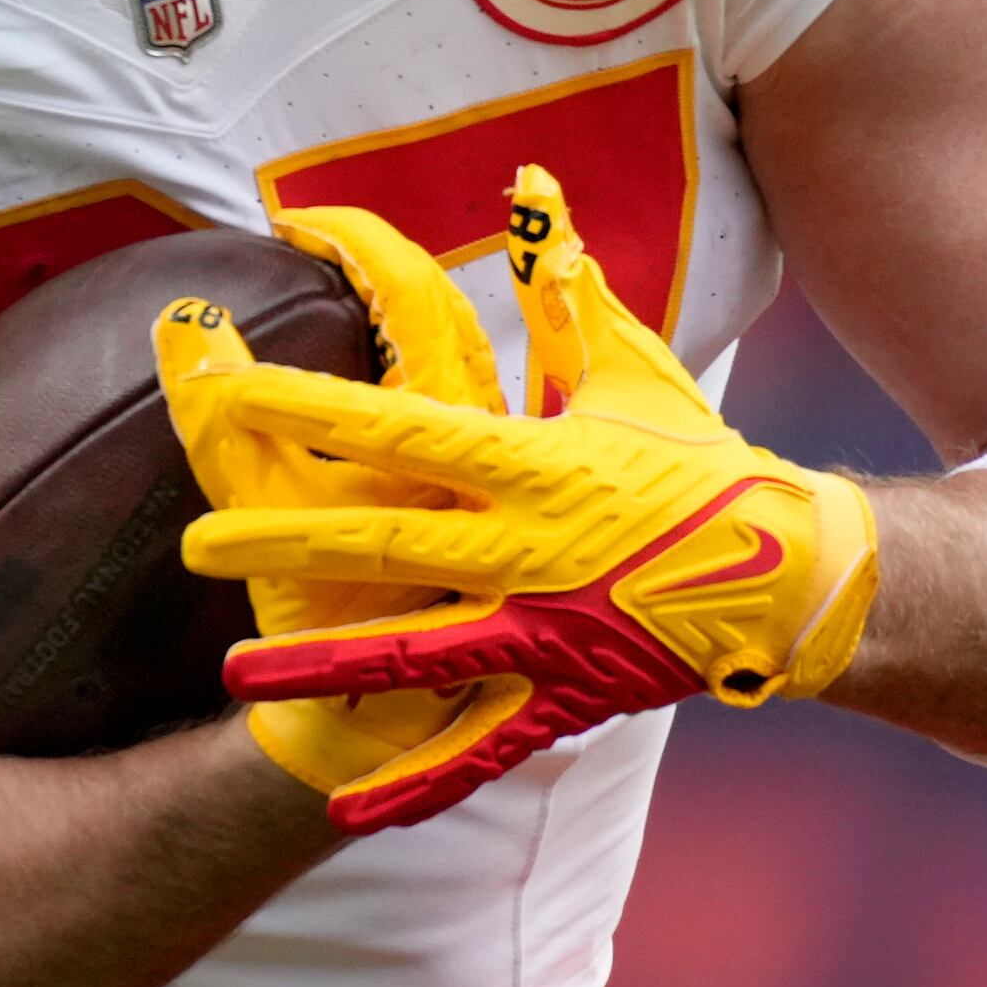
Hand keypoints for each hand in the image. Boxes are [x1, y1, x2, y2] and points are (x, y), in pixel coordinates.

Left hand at [155, 169, 876, 830]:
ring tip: (237, 672)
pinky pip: (483, 745)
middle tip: (193, 546)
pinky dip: (418, 779)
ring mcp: (552, 631)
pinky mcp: (570, 697)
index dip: (315, 404)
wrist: (794, 574)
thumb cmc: (700, 462)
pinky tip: (347, 805)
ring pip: (419, 651)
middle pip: (388, 539)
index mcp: (540, 459)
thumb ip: (565, 286)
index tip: (230, 386)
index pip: (404, 423)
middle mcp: (536, 547)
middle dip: (287, 542)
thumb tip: (532, 180)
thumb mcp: (633, 369)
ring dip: (326, 662)